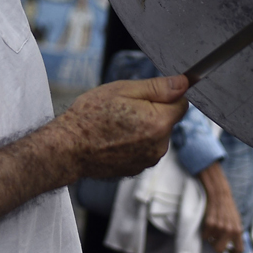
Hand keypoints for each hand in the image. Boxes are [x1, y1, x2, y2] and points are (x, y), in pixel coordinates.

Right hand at [55, 75, 188, 179]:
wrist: (69, 147)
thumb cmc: (91, 115)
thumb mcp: (123, 90)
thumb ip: (158, 87)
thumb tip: (184, 83)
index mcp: (159, 122)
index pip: (181, 103)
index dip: (165, 95)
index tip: (145, 95)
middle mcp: (160, 145)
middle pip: (168, 120)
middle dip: (153, 111)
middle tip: (124, 108)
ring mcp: (149, 159)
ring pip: (156, 135)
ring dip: (144, 128)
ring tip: (116, 124)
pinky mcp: (138, 168)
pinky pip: (145, 148)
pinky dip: (135, 142)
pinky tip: (115, 138)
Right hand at [197, 166, 244, 252]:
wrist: (219, 194)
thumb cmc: (228, 207)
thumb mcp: (236, 221)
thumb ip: (236, 233)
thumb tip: (234, 245)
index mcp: (238, 231)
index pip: (239, 250)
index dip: (232, 252)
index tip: (228, 249)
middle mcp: (229, 231)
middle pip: (219, 250)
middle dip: (216, 246)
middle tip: (215, 240)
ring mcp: (219, 227)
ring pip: (210, 242)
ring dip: (210, 236)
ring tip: (213, 227)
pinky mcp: (209, 223)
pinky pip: (204, 235)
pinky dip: (204, 232)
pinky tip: (208, 224)